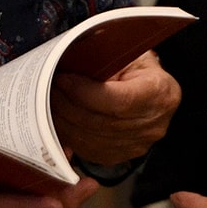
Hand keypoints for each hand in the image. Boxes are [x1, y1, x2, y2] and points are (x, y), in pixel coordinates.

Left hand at [49, 49, 181, 165]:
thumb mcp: (127, 52)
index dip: (85, 93)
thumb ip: (105, 59)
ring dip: (64, 121)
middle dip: (68, 105)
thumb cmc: (138, 64)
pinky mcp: (123, 156)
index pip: (118, 101)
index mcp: (160, 93)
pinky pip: (90, 151)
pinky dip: (69, 136)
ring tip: (47, 102)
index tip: (63, 79)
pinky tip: (57, 120)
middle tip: (46, 88)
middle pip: (101, 123)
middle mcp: (153, 124)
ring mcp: (139, 144)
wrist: (152, 87)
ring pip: (92, 140)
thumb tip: (70, 65)